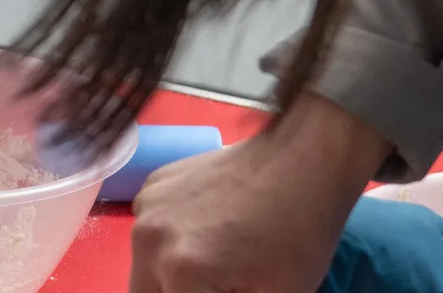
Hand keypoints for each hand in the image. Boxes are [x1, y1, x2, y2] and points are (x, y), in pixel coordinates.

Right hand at [129, 94, 392, 292]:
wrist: (299, 162)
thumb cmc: (299, 237)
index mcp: (179, 270)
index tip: (231, 290)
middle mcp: (148, 237)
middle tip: (215, 285)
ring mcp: (146, 205)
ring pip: (143, 263)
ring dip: (169, 274)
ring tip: (215, 261)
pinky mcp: (151, 185)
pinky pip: (150, 229)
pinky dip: (170, 240)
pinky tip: (208, 231)